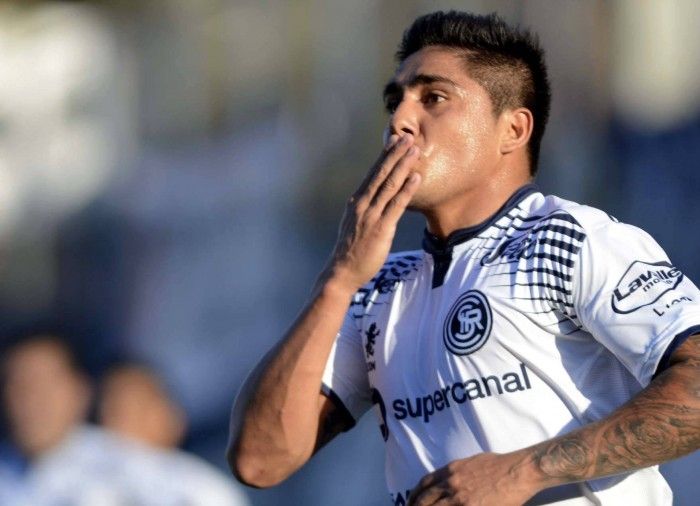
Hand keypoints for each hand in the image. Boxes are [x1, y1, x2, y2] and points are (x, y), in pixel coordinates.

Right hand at [323, 134, 421, 291]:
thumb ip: (366, 210)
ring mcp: (371, 215)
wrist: (342, 271)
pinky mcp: (381, 228)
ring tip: (415, 150)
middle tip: (408, 137)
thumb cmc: (351, 250)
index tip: (395, 140)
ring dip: (403, 166)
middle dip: (395, 154)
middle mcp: (363, 204)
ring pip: (389, 185)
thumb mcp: (355, 223)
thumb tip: (376, 200)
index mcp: (357, 201)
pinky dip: (407, 190)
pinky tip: (416, 178)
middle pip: (381, 174)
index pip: (372, 173)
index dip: (385, 156)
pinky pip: (396, 205)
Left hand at [408, 452, 539, 505]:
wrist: (516, 471)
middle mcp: (451, 483)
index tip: (411, 501)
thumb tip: (448, 480)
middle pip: (425, 499)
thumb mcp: (471, 462)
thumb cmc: (499, 465)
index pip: (425, 484)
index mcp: (450, 470)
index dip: (415, 494)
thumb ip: (456, 472)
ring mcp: (460, 498)